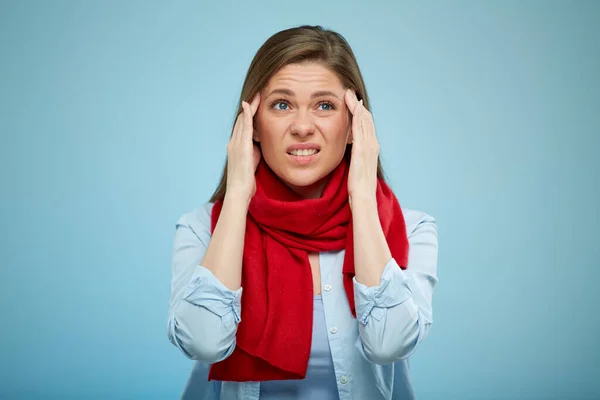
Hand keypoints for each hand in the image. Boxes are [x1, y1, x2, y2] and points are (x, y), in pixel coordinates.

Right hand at [225, 93, 260, 202]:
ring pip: (242, 121)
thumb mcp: (251, 163)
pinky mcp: (241, 146)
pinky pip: (244, 127)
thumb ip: (254, 151)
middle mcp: (233, 143)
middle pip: (241, 121)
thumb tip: (261, 145)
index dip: (248, 115)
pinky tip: (250, 106)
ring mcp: (236, 144)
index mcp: (235, 147)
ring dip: (249, 108)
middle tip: (256, 95)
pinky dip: (246, 115)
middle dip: (248, 108)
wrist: (239, 191)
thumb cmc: (246, 181)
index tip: (254, 106)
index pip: (242, 127)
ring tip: (256, 96)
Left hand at [344, 89, 379, 207]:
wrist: (364, 196)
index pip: (367, 126)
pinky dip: (356, 115)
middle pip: (366, 119)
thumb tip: (351, 156)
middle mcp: (373, 144)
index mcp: (372, 148)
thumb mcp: (358, 168)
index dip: (360, 114)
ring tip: (349, 94)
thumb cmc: (360, 187)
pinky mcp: (362, 148)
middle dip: (358, 105)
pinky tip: (351, 106)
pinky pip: (359, 127)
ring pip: (363, 120)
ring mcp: (369, 145)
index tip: (353, 104)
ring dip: (356, 106)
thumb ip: (356, 159)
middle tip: (350, 93)